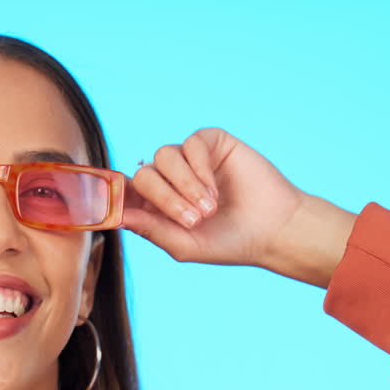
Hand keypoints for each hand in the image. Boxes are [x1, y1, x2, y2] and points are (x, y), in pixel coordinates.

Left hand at [120, 127, 305, 266]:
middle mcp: (169, 179)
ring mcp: (189, 160)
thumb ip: (151, 230)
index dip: (117, 196)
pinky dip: (198, 167)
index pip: (125, 192)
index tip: (116, 206)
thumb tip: (116, 216)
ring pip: (164, 156)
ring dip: (184, 185)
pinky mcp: (212, 143)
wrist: (273, 230)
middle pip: (144, 175)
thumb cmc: (229, 243)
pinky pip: (191, 143)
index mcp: (156, 205)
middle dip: (164, 198)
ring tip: (210, 208)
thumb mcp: (184, 245)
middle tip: (193, 220)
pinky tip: (214, 188)